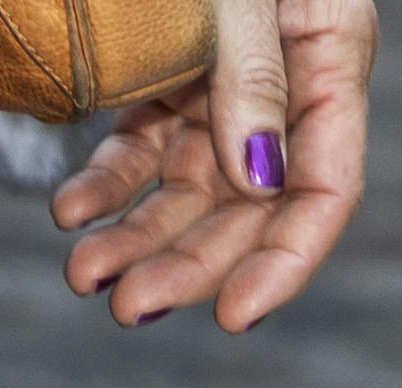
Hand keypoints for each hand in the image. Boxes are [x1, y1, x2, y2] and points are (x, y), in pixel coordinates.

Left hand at [53, 0, 372, 331]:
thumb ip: (256, 76)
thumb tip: (258, 180)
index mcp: (331, 57)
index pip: (326, 190)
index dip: (284, 263)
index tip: (232, 315)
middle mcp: (285, 91)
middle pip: (248, 209)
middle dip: (186, 265)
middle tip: (126, 306)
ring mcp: (223, 92)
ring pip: (186, 193)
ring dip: (134, 241)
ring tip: (82, 274)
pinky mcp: (167, 82)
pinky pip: (137, 149)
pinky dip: (103, 185)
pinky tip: (69, 211)